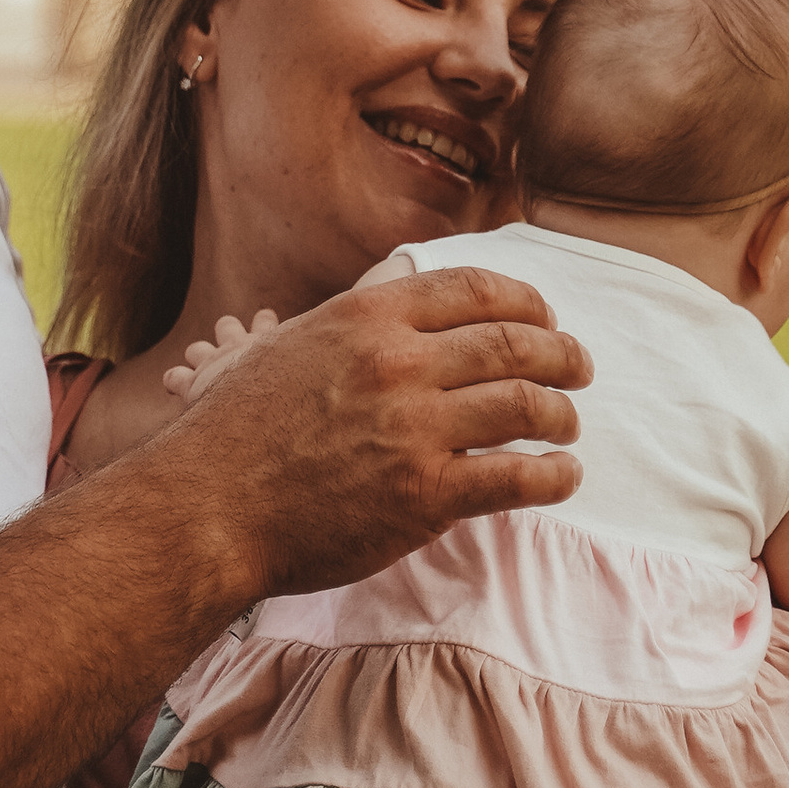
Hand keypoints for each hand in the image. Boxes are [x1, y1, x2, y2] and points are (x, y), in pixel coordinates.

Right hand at [161, 262, 589, 595]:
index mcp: (367, 316)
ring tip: (568, 426)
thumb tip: (401, 279)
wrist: (209, 508)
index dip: (526, 301)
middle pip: (515, 343)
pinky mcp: (425, 494)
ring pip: (526, 405)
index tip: (545, 318)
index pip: (475, 289)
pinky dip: (555, 476)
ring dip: (562, 415)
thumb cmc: (237, 429)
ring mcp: (414, 428)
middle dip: (562, 354)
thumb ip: (353, 313)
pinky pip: (517, 477)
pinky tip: (563, 477)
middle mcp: (398, 362)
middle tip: (579, 368)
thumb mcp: (288, 342)